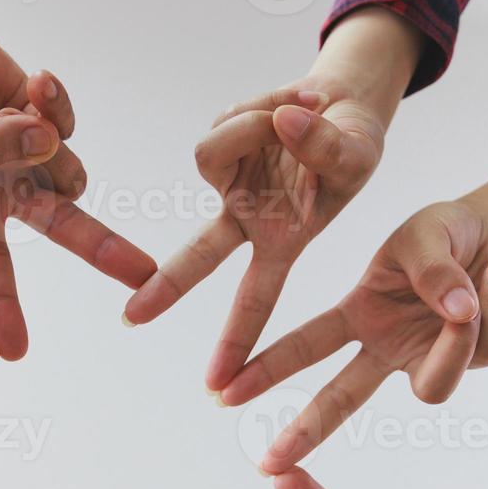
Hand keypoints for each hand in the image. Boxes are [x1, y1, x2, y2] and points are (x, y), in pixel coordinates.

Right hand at [0, 0, 155, 358]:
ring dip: (44, 138)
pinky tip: (35, 81)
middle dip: (104, 250)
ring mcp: (31, 158)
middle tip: (144, 277)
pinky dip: (55, 102)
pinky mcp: (47, 122)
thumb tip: (47, 142)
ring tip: (8, 111)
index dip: (1, 307)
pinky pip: (68, 124)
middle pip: (65, 228)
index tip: (11, 352)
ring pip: (69, 168)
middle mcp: (6, 192)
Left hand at [121, 8, 423, 392]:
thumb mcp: (358, 153)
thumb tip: (280, 126)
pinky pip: (224, 122)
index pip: (257, 299)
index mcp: (284, 241)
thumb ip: (326, 147)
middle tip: (130, 319)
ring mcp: (229, 184)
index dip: (239, 341)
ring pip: (210, 155)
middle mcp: (248, 220)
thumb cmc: (355, 144)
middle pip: (199, 257)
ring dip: (254, 126)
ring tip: (301, 115)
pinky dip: (257, 108)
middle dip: (167, 285)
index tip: (216, 386)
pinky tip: (287, 108)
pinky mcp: (219, 145)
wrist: (341, 103)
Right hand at [221, 147, 487, 472]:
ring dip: (457, 342)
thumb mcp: (426, 236)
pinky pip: (486, 349)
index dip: (266, 369)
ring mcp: (427, 358)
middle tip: (268, 463)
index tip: (224, 392)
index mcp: (359, 315)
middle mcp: (386, 347)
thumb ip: (434, 274)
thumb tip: (458, 315)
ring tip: (483, 275)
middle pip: (342, 399)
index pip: (307, 346)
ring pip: (433, 388)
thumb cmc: (446, 233)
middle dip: (305, 428)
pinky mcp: (473, 361)